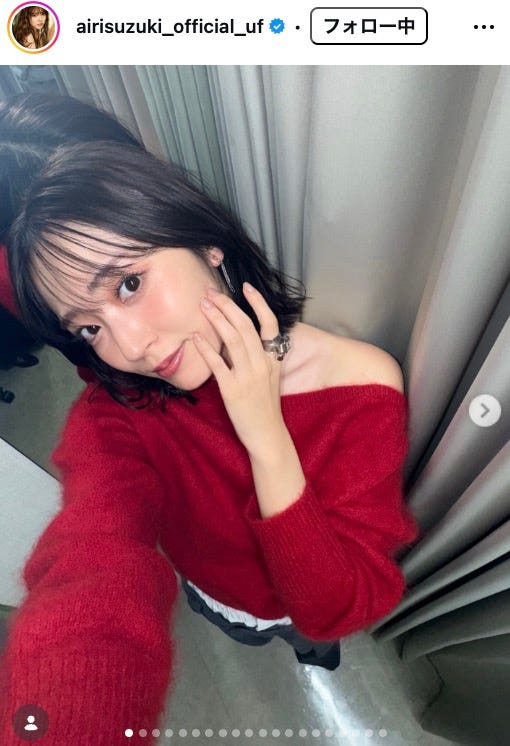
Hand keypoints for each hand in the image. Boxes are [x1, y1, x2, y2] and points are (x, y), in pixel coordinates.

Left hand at [192, 283, 288, 454]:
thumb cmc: (264, 406)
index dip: (259, 303)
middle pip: (246, 326)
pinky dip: (206, 348)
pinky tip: (195, 338)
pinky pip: (218, 364)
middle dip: (227, 306)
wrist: (267, 435)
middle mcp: (262, 364)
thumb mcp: (268, 378)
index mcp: (272, 359)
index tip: (246, 287)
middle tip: (211, 293)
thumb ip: (258, 357)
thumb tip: (237, 337)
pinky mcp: (233, 390)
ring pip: (233, 339)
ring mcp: (248, 376)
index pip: (270, 324)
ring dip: (216, 319)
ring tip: (203, 306)